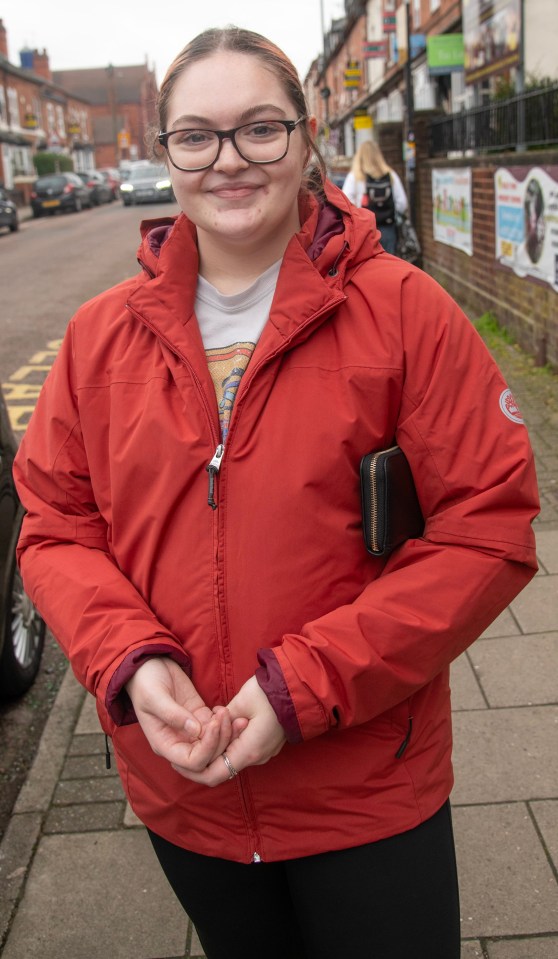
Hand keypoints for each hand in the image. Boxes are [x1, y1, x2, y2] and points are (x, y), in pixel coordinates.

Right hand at [125, 657, 232, 775]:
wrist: (148, 666)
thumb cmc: (145, 682)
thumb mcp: (155, 697)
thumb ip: (173, 715)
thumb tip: (195, 731)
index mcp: (165, 744)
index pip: (192, 762)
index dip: (207, 749)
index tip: (214, 724)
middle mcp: (179, 742)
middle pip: (208, 757)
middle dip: (221, 742)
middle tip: (228, 717)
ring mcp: (191, 731)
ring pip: (216, 744)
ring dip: (227, 732)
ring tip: (229, 712)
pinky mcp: (200, 717)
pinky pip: (217, 728)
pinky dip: (225, 723)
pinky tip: (223, 709)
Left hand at [171, 676, 286, 784]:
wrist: (300, 686)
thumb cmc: (270, 693)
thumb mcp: (239, 703)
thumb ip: (221, 721)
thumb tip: (210, 728)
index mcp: (248, 751)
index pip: (213, 775)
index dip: (192, 771)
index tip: (176, 759)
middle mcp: (257, 757)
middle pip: (222, 768)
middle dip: (203, 755)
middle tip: (186, 740)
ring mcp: (264, 752)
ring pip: (232, 757)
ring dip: (217, 745)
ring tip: (204, 725)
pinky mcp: (268, 743)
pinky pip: (243, 749)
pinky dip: (229, 741)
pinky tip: (222, 723)